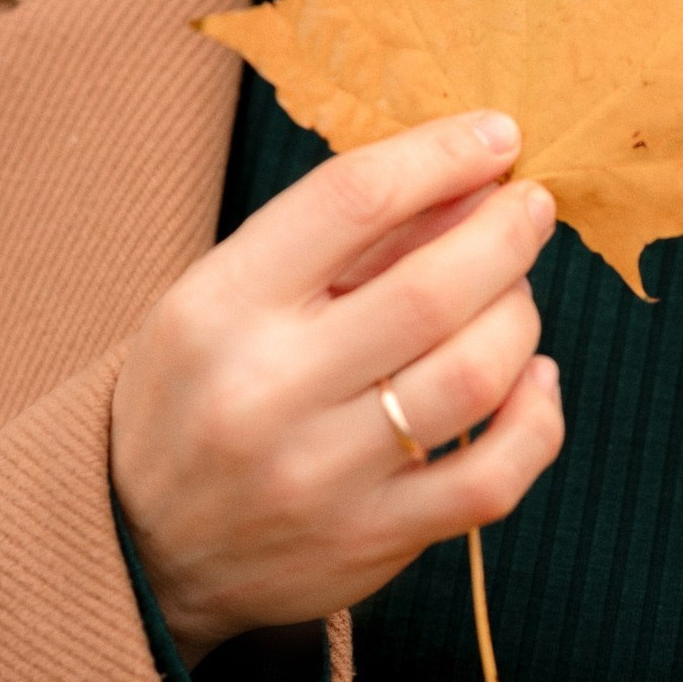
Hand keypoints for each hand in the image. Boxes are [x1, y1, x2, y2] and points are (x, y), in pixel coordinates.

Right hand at [110, 110, 562, 669]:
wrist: (143, 545)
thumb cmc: (200, 394)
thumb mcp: (228, 298)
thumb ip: (339, 243)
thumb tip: (469, 182)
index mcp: (220, 308)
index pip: (351, 200)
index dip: (442, 155)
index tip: (496, 137)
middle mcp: (269, 392)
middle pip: (432, 292)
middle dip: (507, 235)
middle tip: (532, 209)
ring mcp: (323, 476)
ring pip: (475, 378)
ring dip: (521, 319)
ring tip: (517, 296)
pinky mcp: (372, 539)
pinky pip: (495, 477)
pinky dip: (539, 419)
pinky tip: (534, 380)